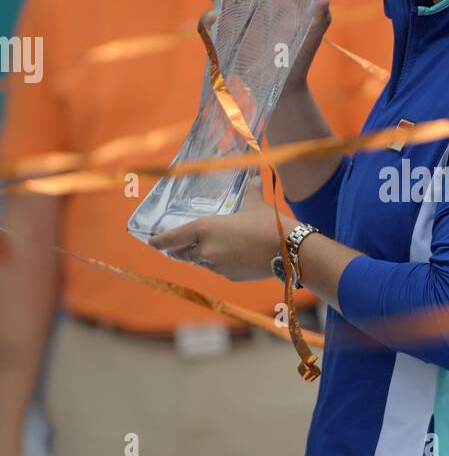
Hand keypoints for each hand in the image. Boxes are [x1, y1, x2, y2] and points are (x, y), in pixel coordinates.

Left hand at [148, 183, 294, 280]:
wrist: (290, 252)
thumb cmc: (269, 225)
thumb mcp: (256, 205)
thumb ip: (249, 193)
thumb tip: (252, 179)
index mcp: (205, 229)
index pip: (172, 238)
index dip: (159, 241)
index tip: (151, 242)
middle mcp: (206, 249)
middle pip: (182, 254)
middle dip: (178, 251)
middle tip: (175, 247)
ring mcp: (217, 266)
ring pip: (201, 262)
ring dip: (200, 257)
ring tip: (207, 249)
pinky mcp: (230, 276)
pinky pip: (217, 269)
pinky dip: (218, 263)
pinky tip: (230, 257)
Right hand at [202, 0, 331, 92]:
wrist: (284, 90)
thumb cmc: (299, 60)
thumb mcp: (311, 39)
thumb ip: (320, 20)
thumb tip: (324, 0)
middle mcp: (253, 5)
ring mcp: (237, 21)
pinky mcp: (225, 38)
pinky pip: (210, 25)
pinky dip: (207, 20)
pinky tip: (213, 18)